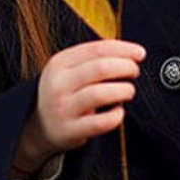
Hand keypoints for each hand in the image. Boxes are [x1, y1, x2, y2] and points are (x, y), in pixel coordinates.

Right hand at [13, 40, 144, 174]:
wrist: (39, 126)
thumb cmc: (64, 93)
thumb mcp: (67, 70)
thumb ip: (93, 59)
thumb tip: (131, 53)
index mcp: (59, 63)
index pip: (97, 49)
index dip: (123, 49)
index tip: (140, 53)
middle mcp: (58, 84)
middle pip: (101, 68)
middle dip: (126, 67)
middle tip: (134, 71)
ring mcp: (63, 108)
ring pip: (102, 94)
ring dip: (124, 90)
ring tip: (128, 91)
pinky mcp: (70, 130)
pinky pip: (101, 122)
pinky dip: (116, 116)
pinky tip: (118, 112)